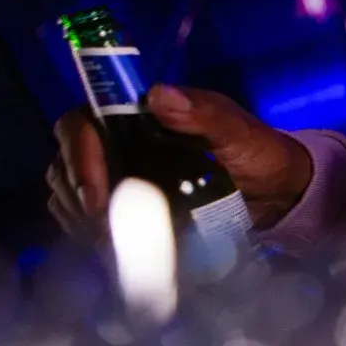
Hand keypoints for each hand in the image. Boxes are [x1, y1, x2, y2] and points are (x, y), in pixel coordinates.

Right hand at [49, 85, 313, 233]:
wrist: (278, 192)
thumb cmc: (258, 153)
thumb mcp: (237, 132)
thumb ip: (203, 113)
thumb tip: (158, 95)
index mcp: (138, 115)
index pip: (82, 125)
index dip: (78, 156)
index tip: (97, 194)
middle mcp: (120, 143)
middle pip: (67, 161)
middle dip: (78, 195)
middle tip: (104, 228)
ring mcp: (120, 175)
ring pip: (71, 192)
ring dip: (81, 219)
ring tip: (111, 244)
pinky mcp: (127, 208)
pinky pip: (88, 219)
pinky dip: (92, 234)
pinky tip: (112, 250)